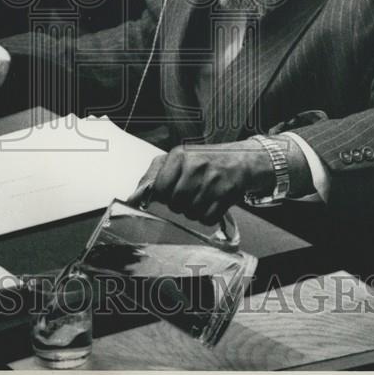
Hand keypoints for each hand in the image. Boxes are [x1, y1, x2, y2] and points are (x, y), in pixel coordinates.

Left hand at [131, 140, 275, 224]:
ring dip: (193, 211)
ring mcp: (213, 181)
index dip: (163, 196)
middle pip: (175, 203)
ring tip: (200, 197)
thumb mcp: (177, 159)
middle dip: (179, 204)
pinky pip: (207, 219)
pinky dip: (207, 217)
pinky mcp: (227, 195)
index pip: (160, 188)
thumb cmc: (203, 161)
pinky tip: (211, 204)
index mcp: (180, 155)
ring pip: (191, 213)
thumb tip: (132, 199)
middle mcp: (196, 166)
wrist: (241, 160)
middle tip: (188, 194)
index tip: (169, 193)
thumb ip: (153, 176)